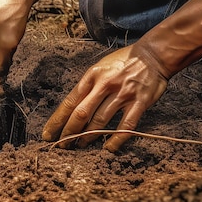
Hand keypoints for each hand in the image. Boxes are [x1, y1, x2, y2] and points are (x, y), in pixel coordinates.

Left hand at [42, 43, 168, 151]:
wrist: (153, 54)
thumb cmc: (124, 61)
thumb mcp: (100, 67)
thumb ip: (88, 85)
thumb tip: (73, 107)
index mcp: (92, 75)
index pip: (70, 101)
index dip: (57, 120)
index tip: (48, 133)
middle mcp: (105, 84)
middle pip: (81, 113)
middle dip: (68, 132)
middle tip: (61, 145)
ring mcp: (123, 94)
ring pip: (100, 121)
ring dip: (88, 137)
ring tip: (80, 146)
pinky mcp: (139, 102)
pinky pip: (125, 126)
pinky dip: (115, 140)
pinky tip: (108, 147)